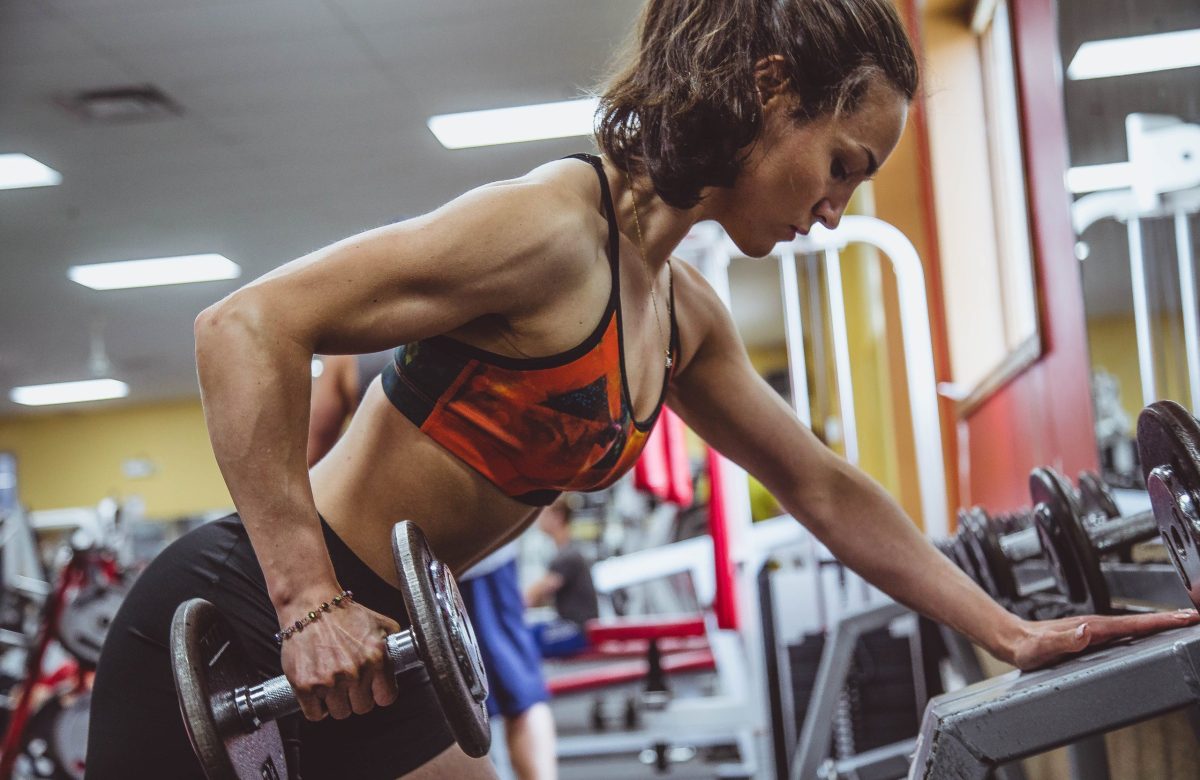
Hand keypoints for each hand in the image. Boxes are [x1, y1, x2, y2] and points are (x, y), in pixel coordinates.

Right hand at [280, 598, 401, 720]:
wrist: (309, 604)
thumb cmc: (343, 614)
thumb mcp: (379, 623)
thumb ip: (393, 642)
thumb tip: (405, 655)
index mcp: (376, 658)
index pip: (386, 697)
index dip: (379, 693)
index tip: (372, 690)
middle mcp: (354, 672)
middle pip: (362, 707)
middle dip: (356, 697)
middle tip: (348, 683)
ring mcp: (329, 681)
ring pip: (339, 712)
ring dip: (336, 702)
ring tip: (332, 683)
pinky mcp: (305, 685)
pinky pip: (314, 714)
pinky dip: (316, 707)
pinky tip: (318, 692)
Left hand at [1007, 608, 1199, 670]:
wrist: (1013, 640)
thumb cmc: (1027, 647)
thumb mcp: (1043, 648)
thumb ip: (1064, 640)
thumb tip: (1086, 631)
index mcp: (1092, 628)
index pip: (1132, 624)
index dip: (1160, 622)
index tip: (1184, 618)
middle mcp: (1096, 626)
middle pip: (1139, 622)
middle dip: (1168, 620)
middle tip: (1194, 619)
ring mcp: (1094, 630)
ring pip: (1133, 626)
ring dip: (1158, 625)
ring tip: (1182, 625)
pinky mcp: (1091, 635)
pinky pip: (1123, 632)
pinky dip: (1142, 631)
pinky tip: (1150, 635)